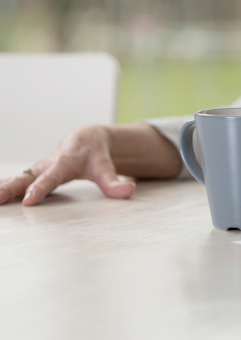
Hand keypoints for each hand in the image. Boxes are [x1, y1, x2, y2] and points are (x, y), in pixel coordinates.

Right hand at [0, 124, 182, 205]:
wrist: (87, 139)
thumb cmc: (96, 155)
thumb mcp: (107, 167)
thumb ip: (115, 182)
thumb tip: (129, 191)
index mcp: (65, 163)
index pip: (51, 178)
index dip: (40, 188)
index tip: (28, 200)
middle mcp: (48, 165)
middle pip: (26, 177)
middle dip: (10, 188)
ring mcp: (38, 169)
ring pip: (16, 178)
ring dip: (2, 188)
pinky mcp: (34, 173)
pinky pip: (15, 181)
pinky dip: (4, 188)